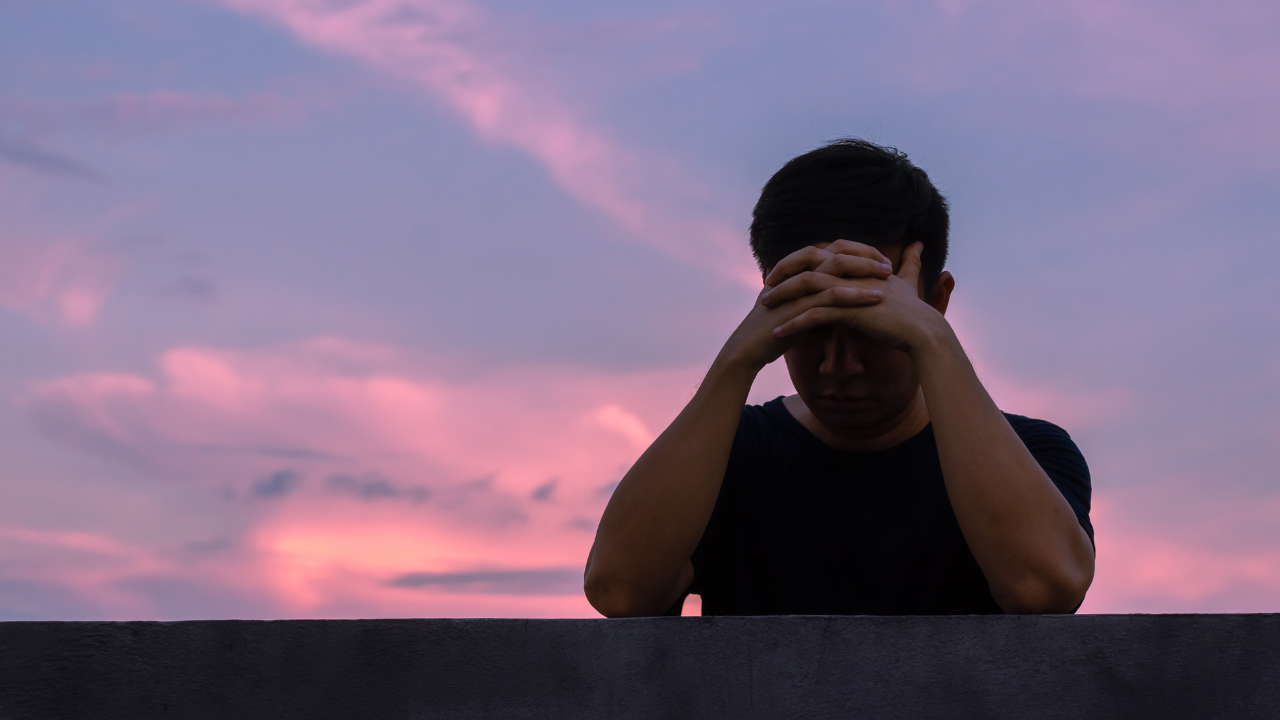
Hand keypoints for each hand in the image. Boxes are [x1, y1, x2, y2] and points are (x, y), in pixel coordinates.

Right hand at [719, 241, 892, 370]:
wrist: (748, 350)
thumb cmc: (772, 333)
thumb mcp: (797, 311)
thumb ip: (814, 302)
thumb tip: (837, 302)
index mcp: (797, 271)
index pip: (831, 252)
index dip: (856, 254)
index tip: (880, 262)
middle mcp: (796, 273)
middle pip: (835, 252)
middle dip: (864, 256)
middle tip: (888, 265)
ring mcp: (795, 286)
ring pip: (835, 268)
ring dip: (864, 270)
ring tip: (888, 276)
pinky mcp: (797, 304)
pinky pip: (829, 294)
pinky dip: (854, 293)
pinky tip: (874, 297)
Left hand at [761, 242, 946, 353]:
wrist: (924, 332)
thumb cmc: (913, 311)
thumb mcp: (907, 281)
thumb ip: (909, 263)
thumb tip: (917, 244)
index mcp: (858, 264)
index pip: (821, 255)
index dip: (800, 262)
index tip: (783, 273)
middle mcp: (851, 272)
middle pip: (807, 266)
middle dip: (783, 275)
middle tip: (765, 287)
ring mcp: (850, 289)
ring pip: (806, 287)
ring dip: (782, 298)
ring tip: (763, 308)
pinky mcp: (849, 310)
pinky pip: (813, 315)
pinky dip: (793, 324)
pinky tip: (777, 334)